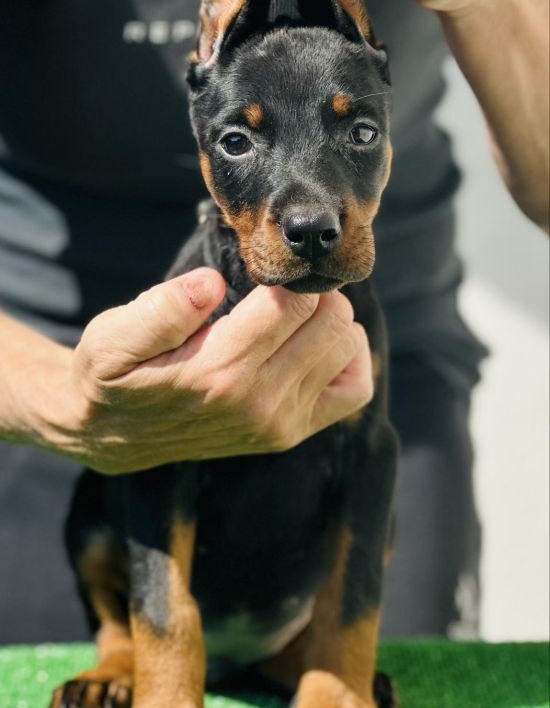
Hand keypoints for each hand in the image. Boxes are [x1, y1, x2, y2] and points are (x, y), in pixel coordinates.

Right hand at [37, 268, 371, 472]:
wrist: (112, 435)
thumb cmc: (115, 376)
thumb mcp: (112, 337)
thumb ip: (159, 309)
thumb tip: (210, 282)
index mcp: (218, 372)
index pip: (291, 303)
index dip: (283, 275)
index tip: (262, 273)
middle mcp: (259, 402)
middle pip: (330, 321)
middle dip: (312, 293)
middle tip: (280, 291)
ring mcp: (281, 423)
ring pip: (347, 347)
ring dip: (330, 320)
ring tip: (296, 314)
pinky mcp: (292, 433)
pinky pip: (354, 389)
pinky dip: (348, 358)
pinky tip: (316, 343)